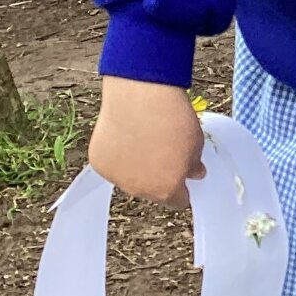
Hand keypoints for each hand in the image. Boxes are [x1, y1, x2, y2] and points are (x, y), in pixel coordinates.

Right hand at [89, 76, 206, 206]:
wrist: (141, 95)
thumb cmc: (173, 118)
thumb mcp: (197, 142)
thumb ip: (194, 165)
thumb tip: (195, 173)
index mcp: (167, 190)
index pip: (177, 200)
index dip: (182, 187)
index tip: (182, 174)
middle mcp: (139, 190)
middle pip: (152, 191)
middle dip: (159, 176)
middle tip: (163, 151)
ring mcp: (116, 177)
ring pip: (130, 178)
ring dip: (136, 167)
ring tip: (143, 139)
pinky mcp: (99, 162)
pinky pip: (112, 164)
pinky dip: (118, 154)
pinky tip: (125, 134)